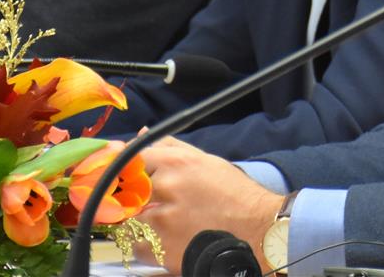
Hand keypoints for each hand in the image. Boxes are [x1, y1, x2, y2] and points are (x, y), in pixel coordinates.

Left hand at [135, 136, 283, 269]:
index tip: (126, 178)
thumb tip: (141, 133)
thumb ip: (170, 146)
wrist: (258, 230)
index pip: (131, 159)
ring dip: (140, 224)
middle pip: (127, 191)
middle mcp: (167, 188)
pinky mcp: (162, 250)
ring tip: (164, 225)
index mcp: (177, 162)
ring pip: (129, 221)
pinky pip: (137, 247)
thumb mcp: (205, 161)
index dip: (127, 170)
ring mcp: (162, 220)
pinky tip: (168, 242)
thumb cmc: (234, 194)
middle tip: (147, 205)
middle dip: (134, 199)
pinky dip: (148, 246)